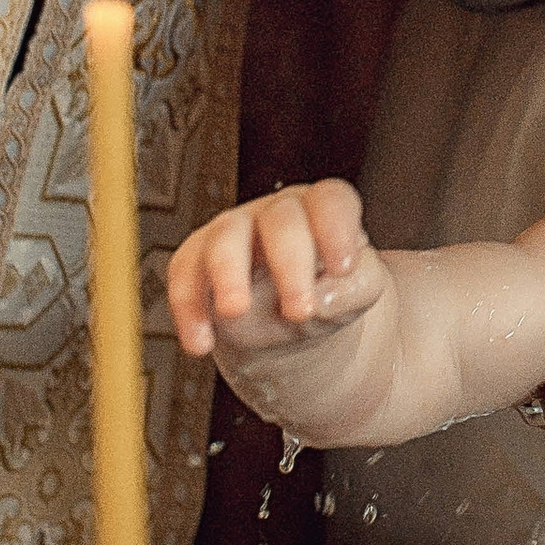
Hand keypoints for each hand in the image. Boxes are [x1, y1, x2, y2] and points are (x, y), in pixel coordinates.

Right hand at [168, 177, 386, 362]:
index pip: (330, 202)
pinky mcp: (197, 259)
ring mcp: (233, 232)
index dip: (337, 230)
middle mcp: (276, 213)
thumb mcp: (358, 292)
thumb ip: (357, 288)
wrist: (291, 326)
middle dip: (289, 264)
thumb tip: (323, 297)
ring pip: (225, 238)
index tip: (342, 269)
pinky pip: (185, 276)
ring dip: (228, 276)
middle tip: (300, 310)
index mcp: (322, 210)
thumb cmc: (328, 295)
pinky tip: (200, 342)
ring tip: (236, 312)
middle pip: (280, 221)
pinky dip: (189, 309)